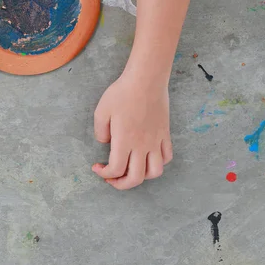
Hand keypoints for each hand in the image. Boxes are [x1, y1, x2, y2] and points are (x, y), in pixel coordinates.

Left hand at [92, 71, 172, 189]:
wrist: (146, 80)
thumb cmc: (122, 93)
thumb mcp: (101, 111)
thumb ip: (100, 132)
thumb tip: (106, 144)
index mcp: (124, 141)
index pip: (116, 170)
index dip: (104, 174)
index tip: (97, 167)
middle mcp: (142, 145)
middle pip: (136, 178)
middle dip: (121, 184)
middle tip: (111, 178)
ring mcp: (156, 141)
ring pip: (155, 172)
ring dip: (141, 177)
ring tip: (130, 170)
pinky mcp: (165, 134)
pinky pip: (166, 157)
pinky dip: (158, 163)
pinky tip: (146, 157)